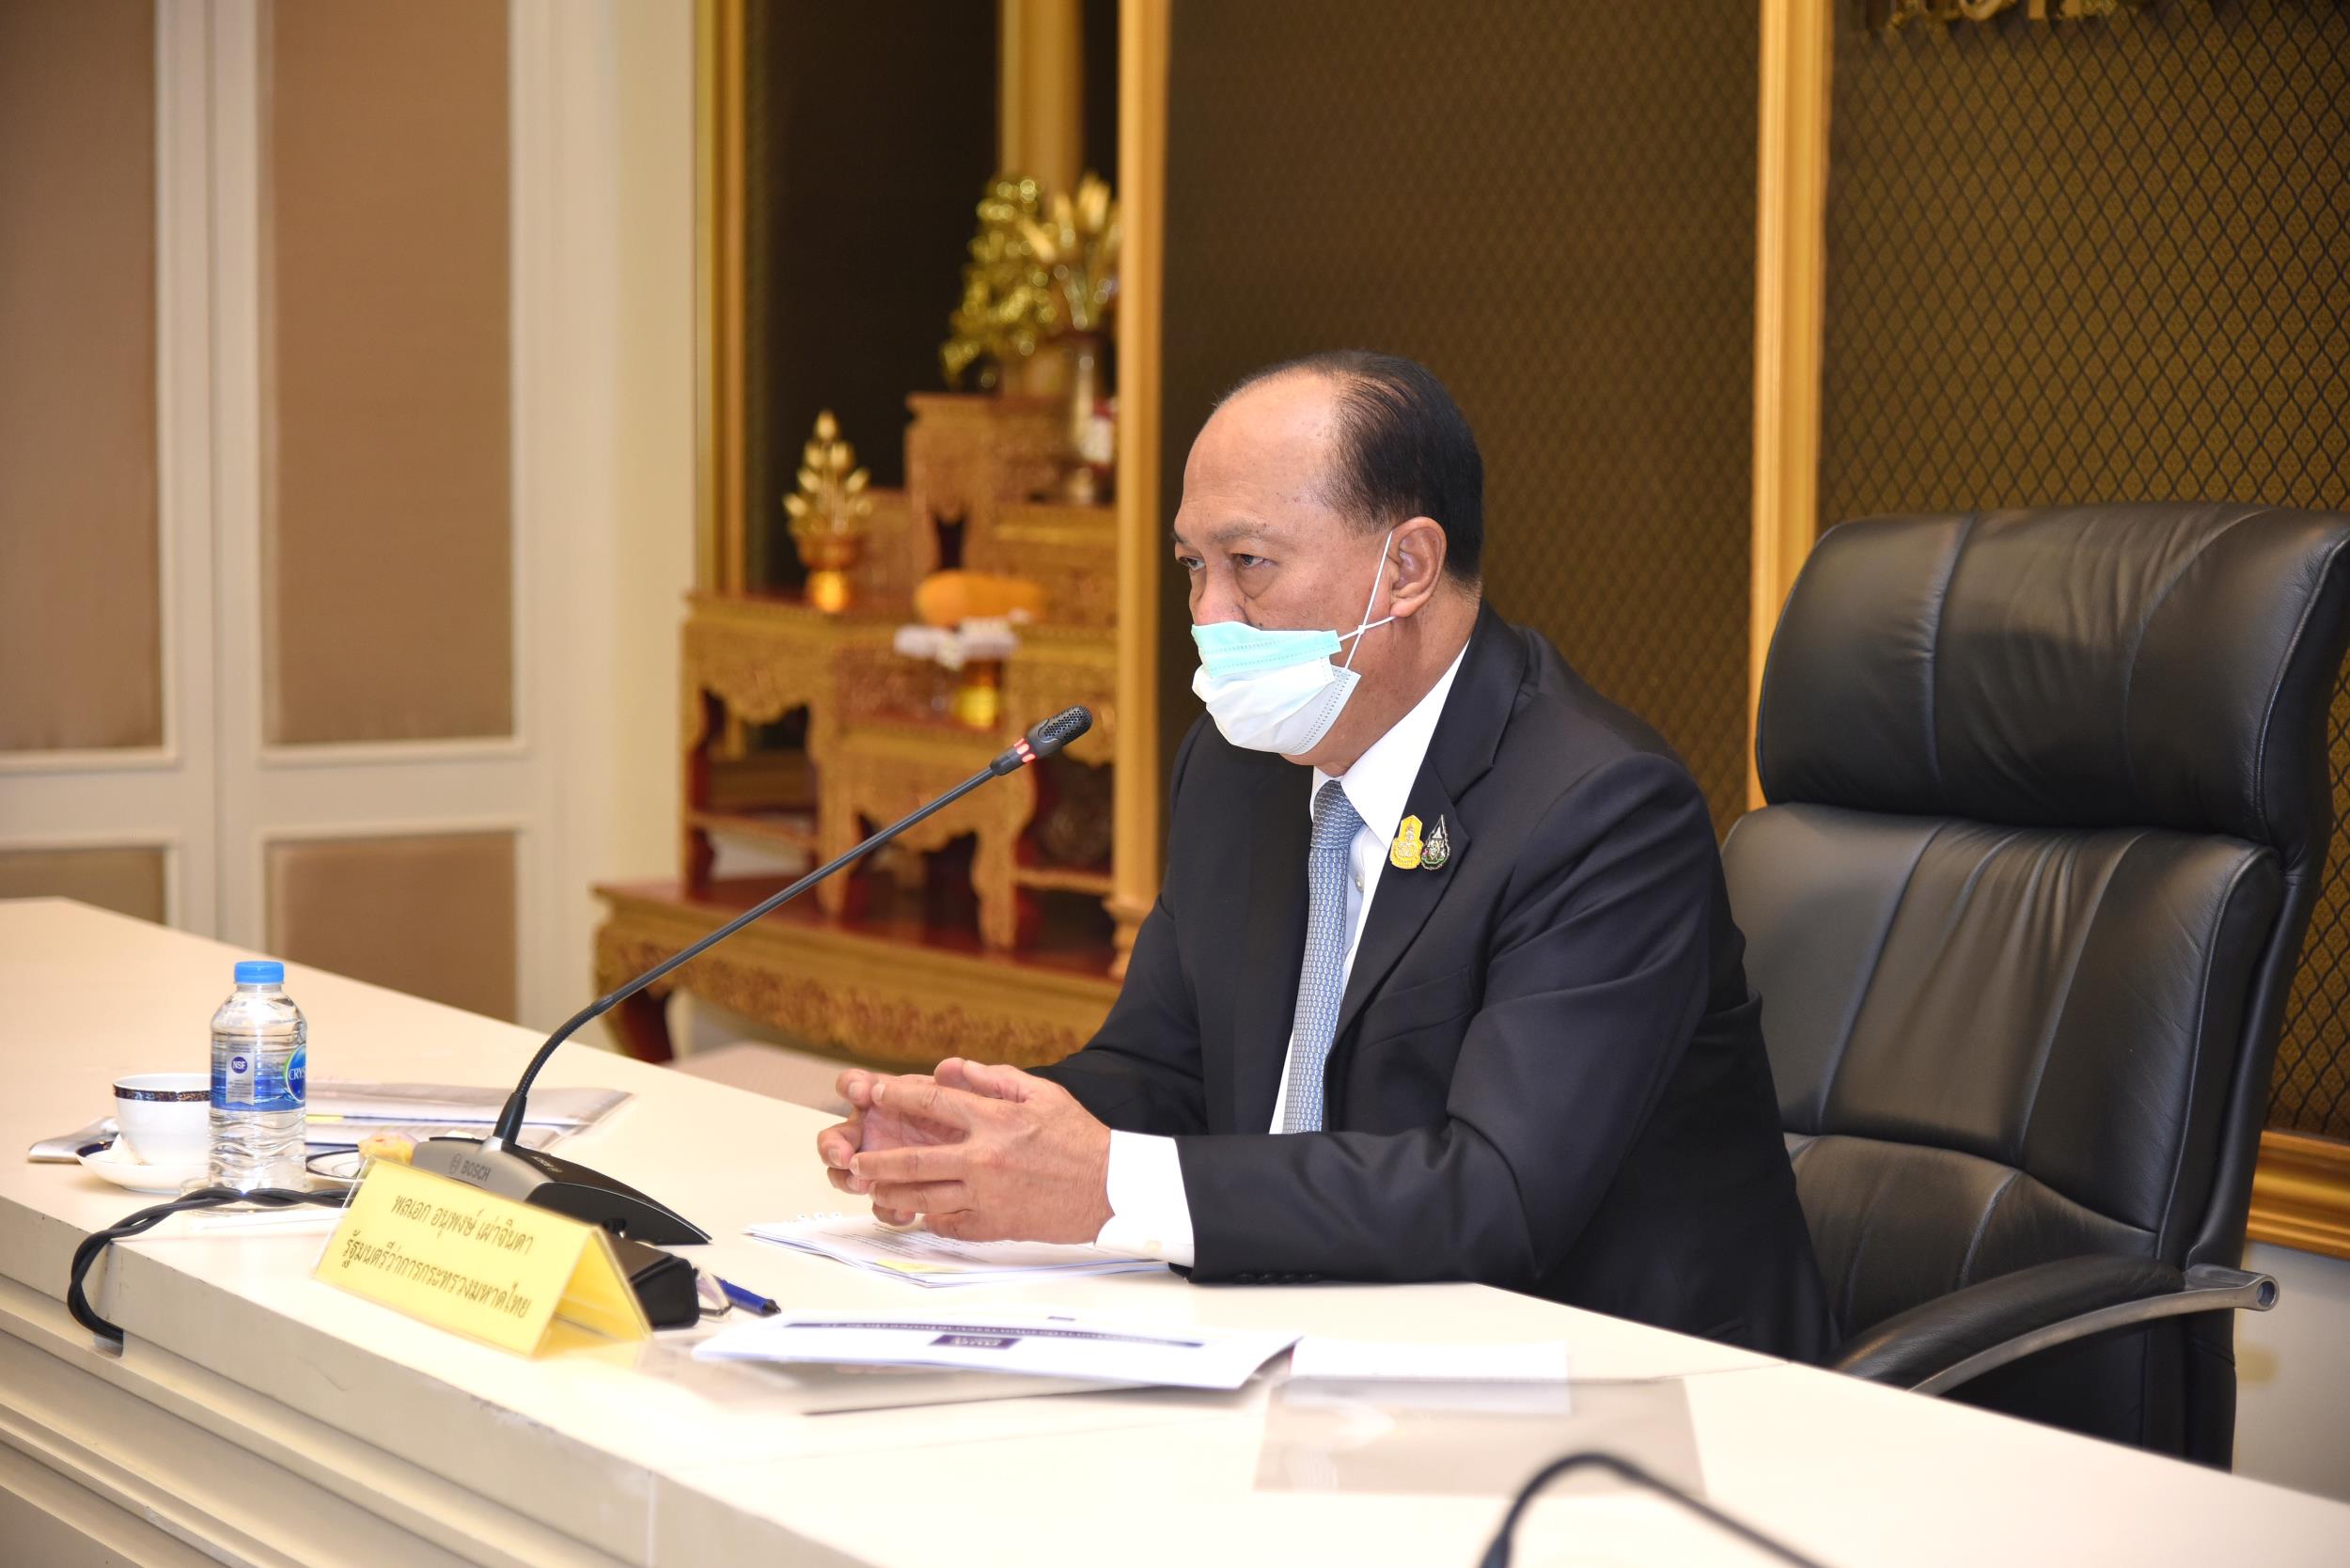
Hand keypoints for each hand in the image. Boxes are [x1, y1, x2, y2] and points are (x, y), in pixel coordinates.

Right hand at [814, 1069, 962, 1226]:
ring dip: (846, 1179)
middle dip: (833, 1145)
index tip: (863, 1093)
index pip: (854, 1085)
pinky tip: (906, 1213)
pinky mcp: (893, 1191)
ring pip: (844, 1173)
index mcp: (884, 1098)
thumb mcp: (975, 1093)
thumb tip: (948, 1068)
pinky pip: (879, 1204)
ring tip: (863, 1185)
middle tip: (845, 1155)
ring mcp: (878, 1162)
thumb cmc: (974, 1116)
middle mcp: (872, 1129)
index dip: (851, 1086)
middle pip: (835, 1136)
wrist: (992, 1155)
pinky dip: (887, 1210)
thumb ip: (963, 1080)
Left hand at [845, 1058, 1112, 1243]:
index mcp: (995, 1121)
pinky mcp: (994, 1225)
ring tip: (871, 1188)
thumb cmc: (1079, 1137)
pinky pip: (949, 1223)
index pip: (932, 1104)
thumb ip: (992, 1078)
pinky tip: (917, 1211)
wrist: (1111, 1188)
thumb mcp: (1041, 1092)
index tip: (872, 1093)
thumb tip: (950, 1068)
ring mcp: (987, 1196)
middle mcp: (985, 1160)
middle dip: (878, 1159)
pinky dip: (930, 1216)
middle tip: (854, 1159)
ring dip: (893, 1192)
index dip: (896, 1097)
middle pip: (916, 1160)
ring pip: (925, 1197)